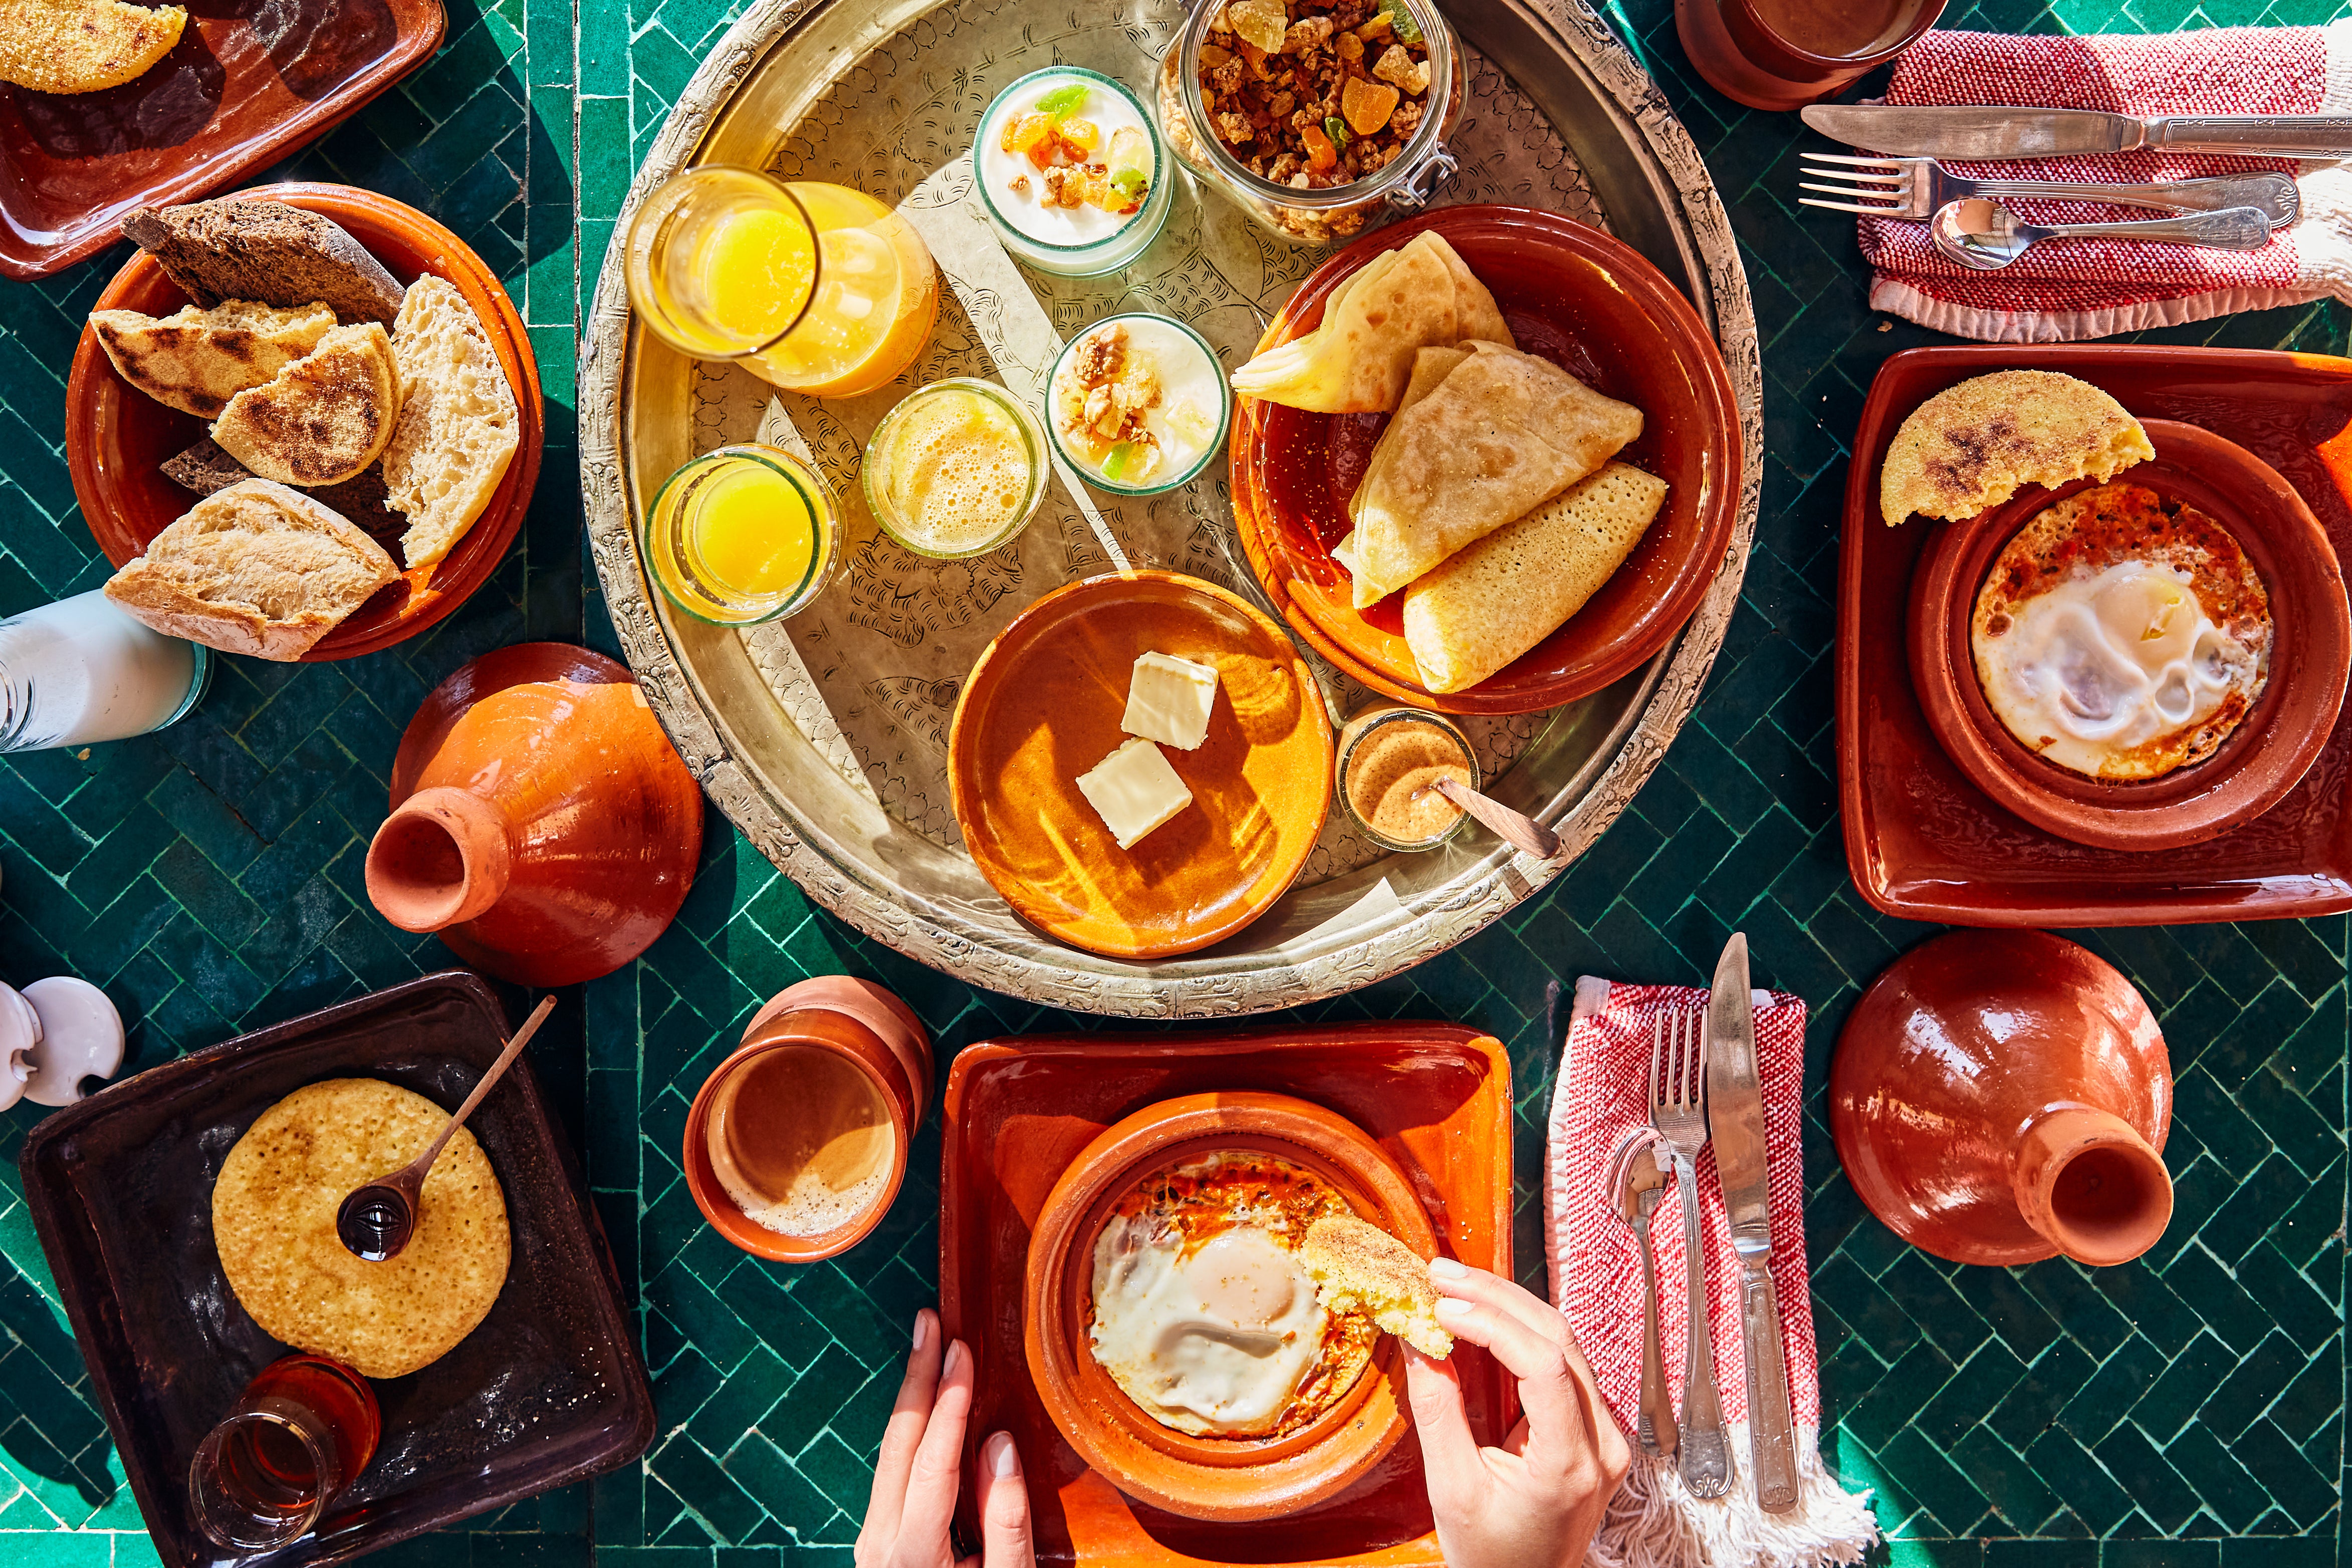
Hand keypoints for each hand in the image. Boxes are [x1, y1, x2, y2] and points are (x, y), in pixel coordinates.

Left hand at [856, 1309, 1034, 1567]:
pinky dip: (912, 1428)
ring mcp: (873, 1541)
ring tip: (928, 1344)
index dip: (950, 1404)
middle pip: (897, 1445)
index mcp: (911, 1555)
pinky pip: (893, 1471)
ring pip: (889, 1454)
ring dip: (913, 1397)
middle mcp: (880, 1542)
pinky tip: (928, 1401)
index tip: (961, 1349)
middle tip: (930, 1320)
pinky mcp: (880, 1540)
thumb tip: (999, 1446)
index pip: (933, 1462)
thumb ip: (1006, 1525)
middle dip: (917, 1379)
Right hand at [1403, 1261, 1630, 1567]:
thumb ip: (1437, 1412)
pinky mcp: (1596, 1426)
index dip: (1492, 1326)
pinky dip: (1520, 1331)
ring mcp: (1606, 1434)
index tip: (1443, 1309)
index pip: (1543, 1367)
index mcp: (1570, 1466)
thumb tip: (1418, 1339)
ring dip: (1507, 1306)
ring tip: (1455, 1284)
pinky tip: (1484, 1313)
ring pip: (1564, 1342)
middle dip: (1495, 1298)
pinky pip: (1562, 1360)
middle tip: (1442, 1275)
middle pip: (1558, 1340)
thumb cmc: (1493, 1555)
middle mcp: (1602, 1444)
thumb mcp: (1452, 1489)